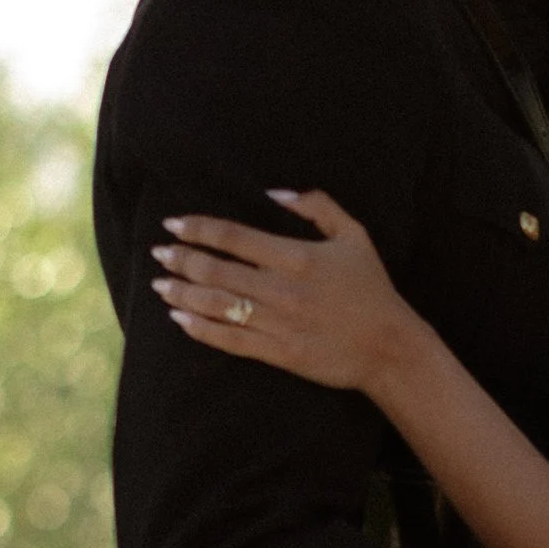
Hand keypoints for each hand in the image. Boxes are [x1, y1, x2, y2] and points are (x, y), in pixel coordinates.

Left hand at [153, 190, 414, 395]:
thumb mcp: (354, 235)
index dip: (200, 229)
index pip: (236, 238)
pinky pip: (230, 341)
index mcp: (298, 257)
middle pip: (218, 271)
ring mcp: (279, 324)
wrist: (390, 348)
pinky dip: (201, 330)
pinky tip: (180, 320)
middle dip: (182, 260)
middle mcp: (283, 290)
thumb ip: (317, 206)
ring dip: (182, 294)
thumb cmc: (371, 289)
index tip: (173, 223)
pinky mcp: (279, 354)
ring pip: (218, 306)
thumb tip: (274, 193)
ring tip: (160, 284)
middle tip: (159, 253)